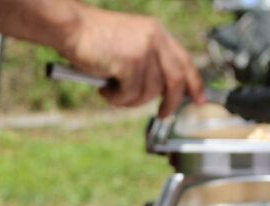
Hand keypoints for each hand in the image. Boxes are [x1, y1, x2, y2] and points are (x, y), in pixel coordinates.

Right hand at [60, 5, 204, 116]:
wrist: (69, 26)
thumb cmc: (93, 39)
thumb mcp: (130, 45)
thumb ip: (149, 62)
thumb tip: (162, 92)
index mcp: (156, 32)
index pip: (184, 61)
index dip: (195, 83)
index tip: (200, 100)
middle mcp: (154, 39)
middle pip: (175, 82)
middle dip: (170, 103)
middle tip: (162, 114)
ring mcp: (144, 51)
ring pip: (149, 93)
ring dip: (130, 100)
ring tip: (112, 90)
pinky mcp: (131, 62)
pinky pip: (131, 95)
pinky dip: (117, 98)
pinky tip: (105, 88)